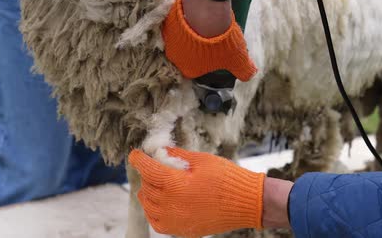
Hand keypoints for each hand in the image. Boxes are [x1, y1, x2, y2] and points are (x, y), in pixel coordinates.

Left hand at [128, 147, 265, 236]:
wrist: (246, 202)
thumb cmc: (227, 178)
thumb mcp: (202, 159)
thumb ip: (177, 155)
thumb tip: (160, 151)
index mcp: (176, 184)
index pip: (148, 169)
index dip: (139, 160)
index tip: (135, 154)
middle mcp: (172, 204)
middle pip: (147, 186)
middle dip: (148, 173)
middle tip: (154, 165)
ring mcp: (176, 220)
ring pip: (148, 204)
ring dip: (148, 191)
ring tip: (155, 183)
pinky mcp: (182, 230)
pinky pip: (157, 222)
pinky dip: (153, 211)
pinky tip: (159, 202)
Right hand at [161, 0, 257, 80]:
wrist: (206, 10)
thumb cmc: (221, 40)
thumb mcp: (238, 59)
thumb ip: (244, 70)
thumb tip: (250, 74)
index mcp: (188, 69)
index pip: (197, 70)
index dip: (208, 62)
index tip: (217, 53)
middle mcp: (175, 56)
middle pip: (188, 55)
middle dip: (199, 48)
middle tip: (213, 38)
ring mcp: (169, 38)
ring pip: (182, 39)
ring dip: (192, 34)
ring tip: (207, 25)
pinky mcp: (168, 20)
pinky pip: (178, 23)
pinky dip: (187, 20)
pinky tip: (199, 15)